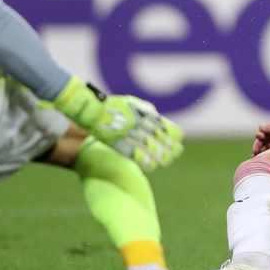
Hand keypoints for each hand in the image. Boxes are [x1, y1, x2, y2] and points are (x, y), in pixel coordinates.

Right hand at [52, 77, 183, 171]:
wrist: (90, 110)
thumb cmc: (111, 106)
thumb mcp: (130, 101)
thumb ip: (145, 108)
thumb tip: (157, 114)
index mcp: (142, 112)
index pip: (164, 124)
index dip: (174, 133)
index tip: (179, 139)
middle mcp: (138, 122)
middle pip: (159, 138)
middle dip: (170, 147)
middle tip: (176, 154)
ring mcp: (128, 133)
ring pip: (149, 147)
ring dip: (160, 156)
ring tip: (166, 163)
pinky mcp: (117, 143)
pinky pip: (133, 154)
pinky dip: (143, 161)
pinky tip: (150, 167)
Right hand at [252, 121, 269, 155]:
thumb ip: (269, 128)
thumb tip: (260, 128)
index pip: (261, 131)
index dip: (259, 135)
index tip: (261, 138)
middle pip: (262, 140)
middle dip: (258, 146)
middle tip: (255, 152)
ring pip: (265, 147)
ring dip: (261, 151)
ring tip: (257, 158)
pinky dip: (267, 155)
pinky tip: (264, 160)